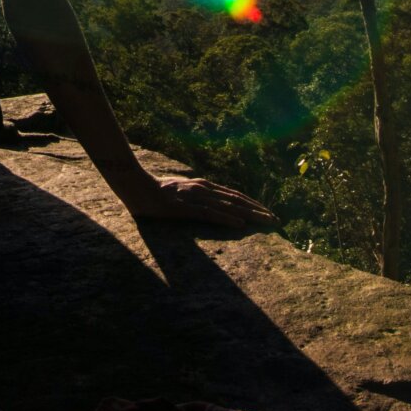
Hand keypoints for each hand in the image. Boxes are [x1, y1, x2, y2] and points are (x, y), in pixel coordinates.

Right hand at [119, 173, 275, 228]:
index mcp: (203, 186)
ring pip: (229, 206)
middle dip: (258, 210)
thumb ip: (195, 197)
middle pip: (237, 199)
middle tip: (276, 220)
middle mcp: (203, 188)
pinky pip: (210, 214)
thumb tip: (209, 204)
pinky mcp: (186, 208)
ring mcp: (195, 197)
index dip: (252, 203)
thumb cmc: (155, 191)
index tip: (267, 212)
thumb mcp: (180, 192)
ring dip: (250, 214)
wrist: (135, 186)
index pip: (234, 195)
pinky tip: (241, 224)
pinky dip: (228, 218)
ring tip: (266, 222)